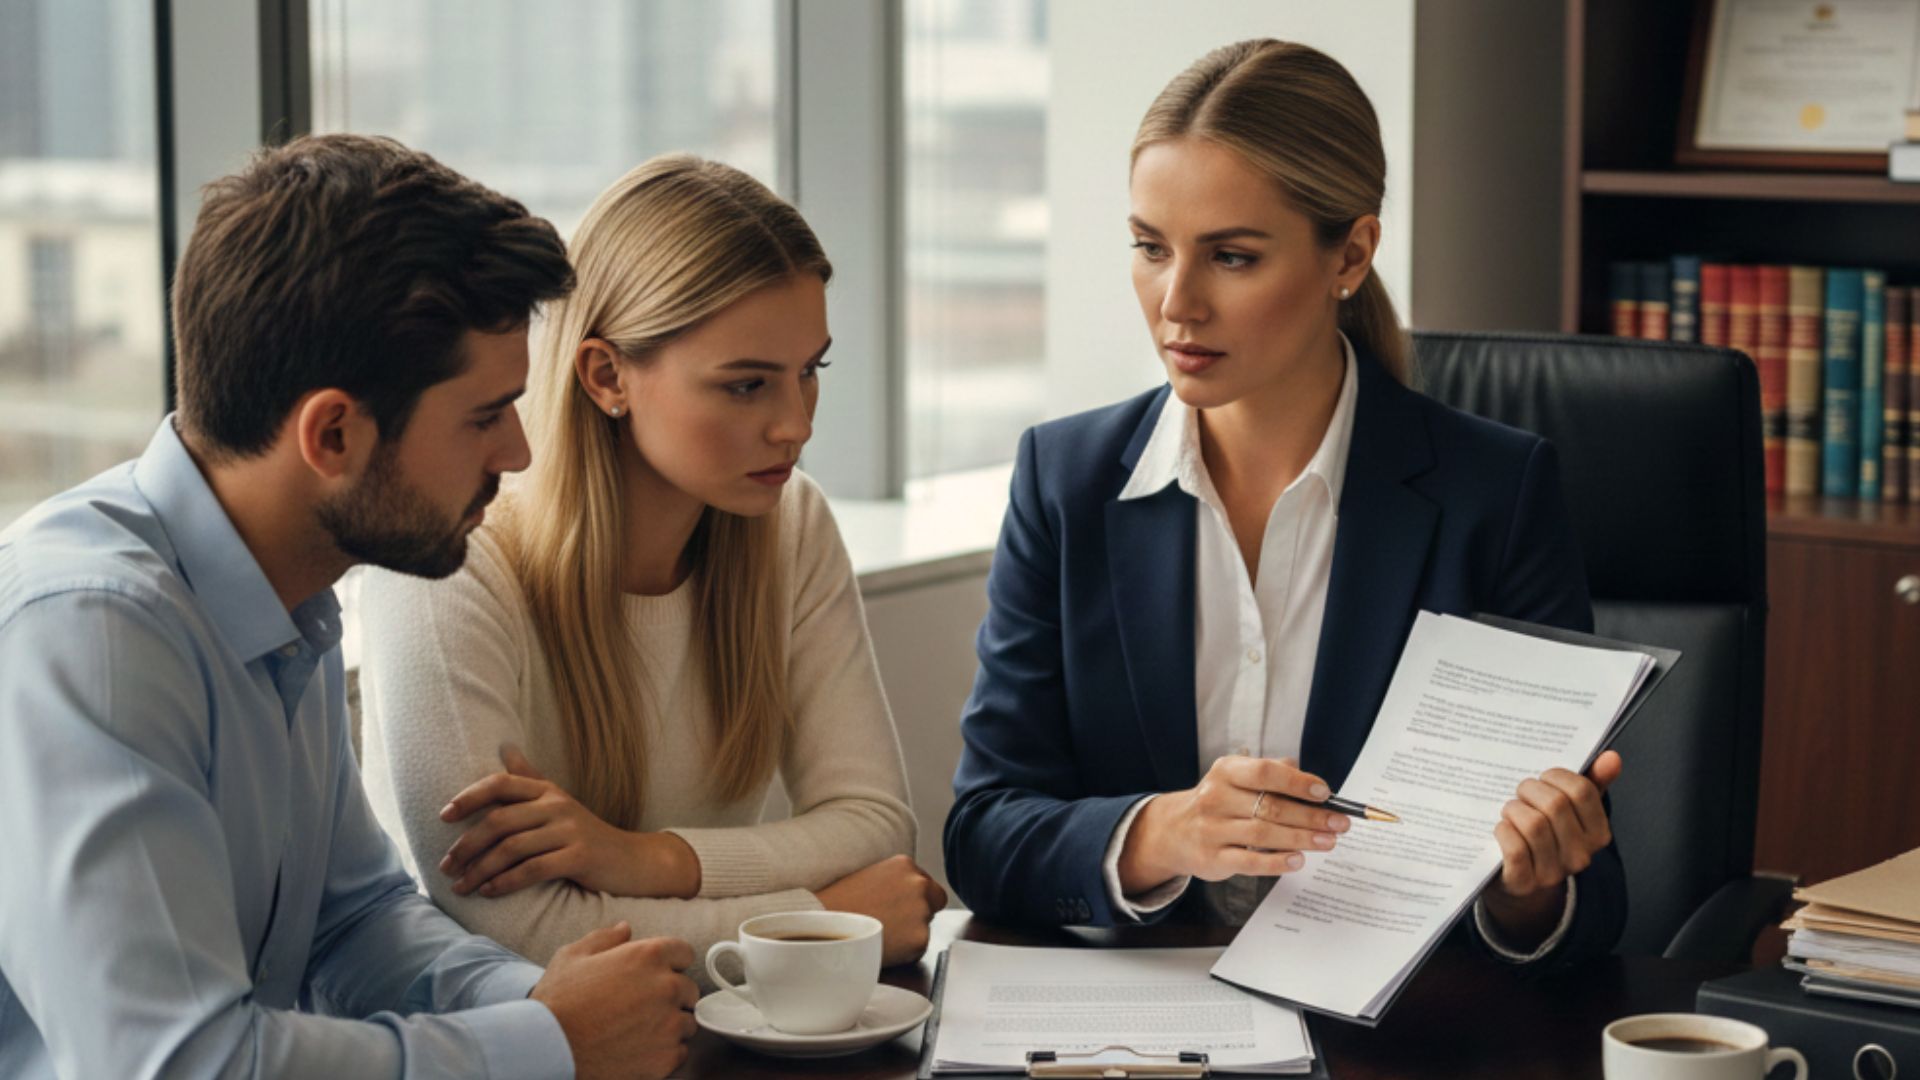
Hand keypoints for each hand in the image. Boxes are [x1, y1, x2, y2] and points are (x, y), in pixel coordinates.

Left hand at [437, 745, 699, 898]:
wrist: (631, 860)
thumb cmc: (585, 833)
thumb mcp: (558, 802)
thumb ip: (530, 777)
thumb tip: (505, 746)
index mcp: (547, 790)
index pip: (500, 784)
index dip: (468, 797)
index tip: (443, 817)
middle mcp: (557, 805)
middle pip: (499, 820)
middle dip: (466, 845)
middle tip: (446, 867)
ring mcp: (570, 830)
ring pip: (511, 848)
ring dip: (480, 870)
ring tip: (461, 886)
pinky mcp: (579, 857)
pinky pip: (533, 869)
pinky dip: (505, 882)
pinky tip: (489, 891)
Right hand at [531, 922, 697, 1079]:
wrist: (549, 1048)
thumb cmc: (558, 1001)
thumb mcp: (573, 956)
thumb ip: (605, 938)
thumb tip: (625, 928)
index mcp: (648, 956)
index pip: (684, 953)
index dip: (669, 963)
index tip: (656, 974)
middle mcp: (666, 987)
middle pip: (688, 989)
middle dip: (671, 995)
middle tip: (642, 1005)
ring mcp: (669, 1024)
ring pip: (687, 1021)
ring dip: (670, 1024)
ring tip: (639, 1029)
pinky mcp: (665, 1057)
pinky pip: (680, 1051)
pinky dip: (665, 1052)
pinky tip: (640, 1049)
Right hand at [812, 855, 946, 966]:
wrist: (825, 926)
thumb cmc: (839, 903)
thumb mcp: (870, 877)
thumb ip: (895, 882)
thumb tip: (906, 895)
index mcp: (905, 865)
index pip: (927, 884)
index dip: (914, 899)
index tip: (898, 908)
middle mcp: (919, 884)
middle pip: (934, 902)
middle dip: (919, 913)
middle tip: (893, 924)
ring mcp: (921, 911)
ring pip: (925, 926)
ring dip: (910, 933)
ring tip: (881, 934)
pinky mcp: (920, 939)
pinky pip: (918, 948)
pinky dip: (905, 952)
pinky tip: (883, 946)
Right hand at [1116, 756, 1349, 893]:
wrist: (1173, 831)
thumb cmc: (1218, 802)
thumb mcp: (1236, 778)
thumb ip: (1272, 774)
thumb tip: (1311, 782)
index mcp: (1226, 771)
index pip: (1266, 773)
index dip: (1298, 782)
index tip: (1325, 793)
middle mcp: (1216, 798)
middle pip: (1272, 807)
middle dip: (1311, 816)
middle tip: (1340, 823)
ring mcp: (1212, 829)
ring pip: (1264, 834)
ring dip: (1302, 839)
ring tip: (1328, 841)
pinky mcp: (1212, 858)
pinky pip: (1250, 862)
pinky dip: (1277, 862)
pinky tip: (1299, 860)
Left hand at [1480, 751, 1622, 944]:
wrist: (1522, 881)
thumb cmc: (1547, 833)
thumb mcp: (1572, 809)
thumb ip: (1593, 782)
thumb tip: (1611, 757)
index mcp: (1597, 833)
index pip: (1582, 791)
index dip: (1557, 776)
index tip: (1544, 777)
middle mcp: (1580, 856)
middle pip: (1555, 805)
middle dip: (1530, 789)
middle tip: (1521, 792)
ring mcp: (1553, 872)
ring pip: (1533, 825)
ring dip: (1514, 809)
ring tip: (1511, 810)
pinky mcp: (1524, 882)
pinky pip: (1515, 849)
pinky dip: (1504, 832)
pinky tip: (1502, 828)